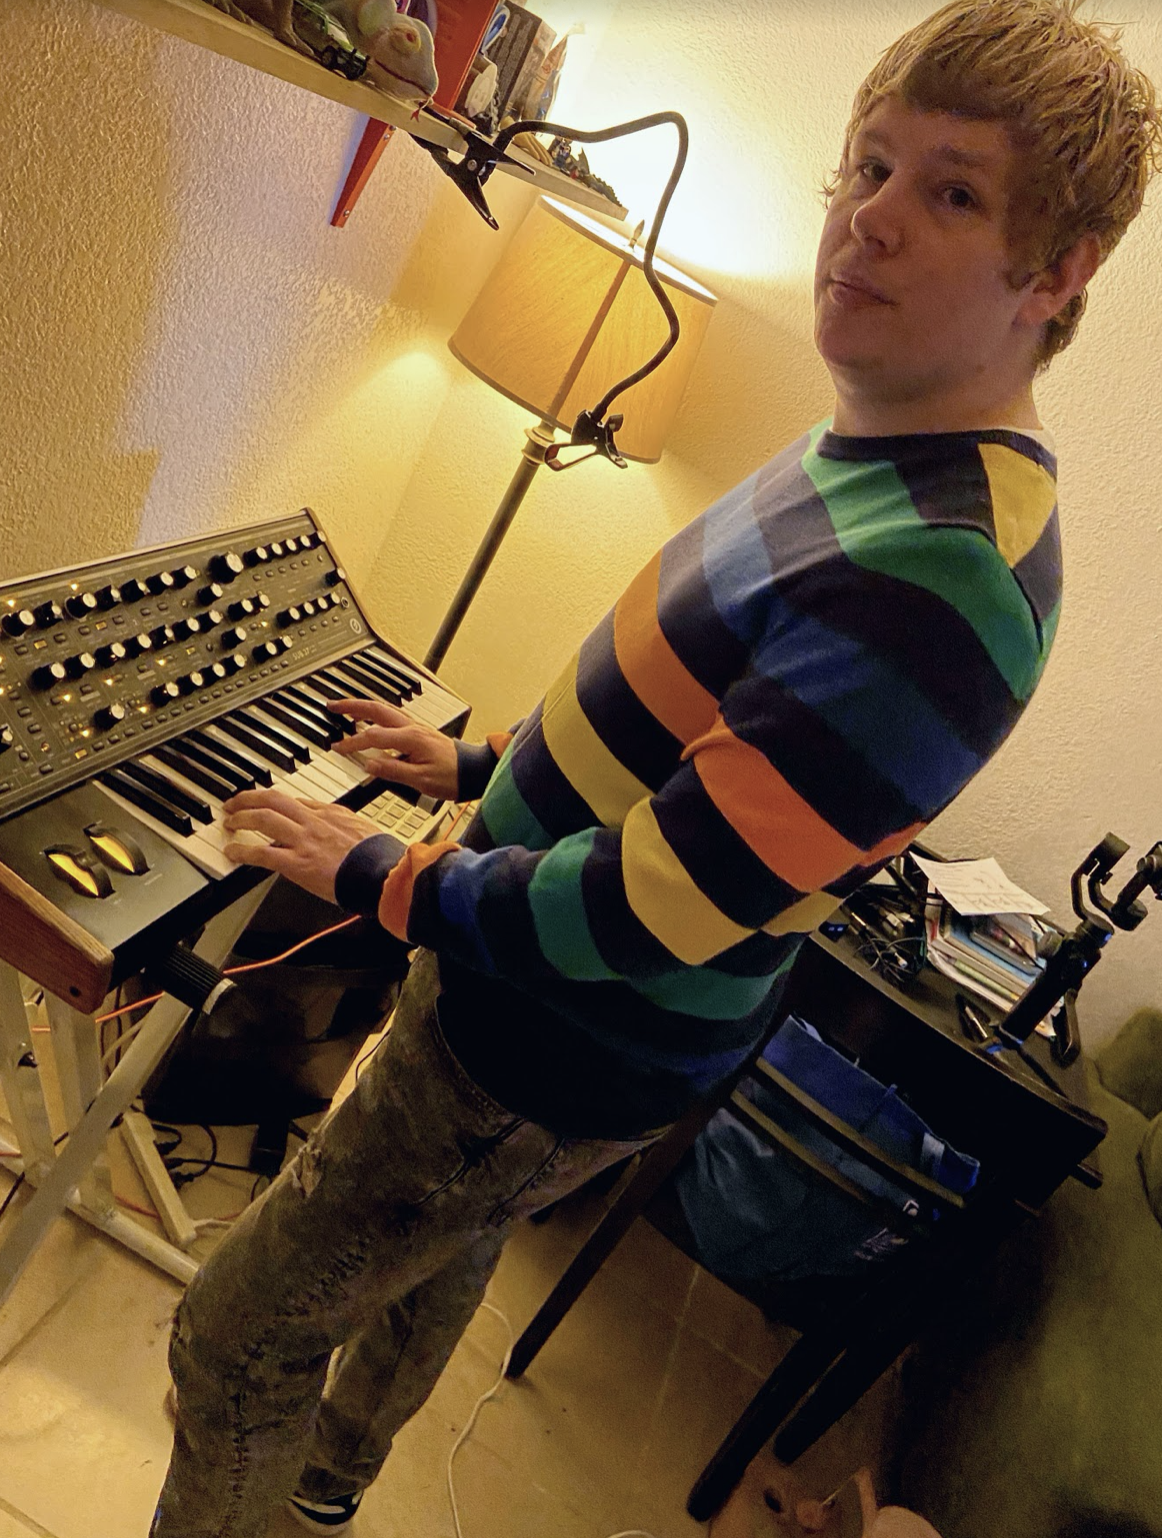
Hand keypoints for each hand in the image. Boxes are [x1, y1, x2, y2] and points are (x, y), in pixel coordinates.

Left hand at [221, 790, 380, 900]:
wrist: (382, 874)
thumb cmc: (380, 858)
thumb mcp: (366, 831)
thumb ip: (349, 828)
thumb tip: (343, 832)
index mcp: (333, 813)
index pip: (298, 801)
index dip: (277, 803)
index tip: (267, 806)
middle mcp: (315, 821)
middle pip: (274, 798)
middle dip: (249, 797)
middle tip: (235, 802)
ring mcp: (304, 840)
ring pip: (263, 818)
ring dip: (241, 818)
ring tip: (229, 822)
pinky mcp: (297, 863)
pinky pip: (263, 853)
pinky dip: (243, 851)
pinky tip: (232, 852)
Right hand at [327, 698, 458, 800]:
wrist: (473, 771)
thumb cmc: (452, 777)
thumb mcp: (421, 780)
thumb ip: (393, 771)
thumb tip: (369, 764)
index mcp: (411, 738)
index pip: (373, 736)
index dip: (352, 742)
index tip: (338, 749)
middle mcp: (413, 727)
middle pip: (376, 709)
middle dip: (352, 706)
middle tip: (332, 706)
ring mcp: (416, 727)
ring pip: (384, 709)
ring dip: (363, 706)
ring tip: (345, 708)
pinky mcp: (419, 731)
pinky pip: (392, 716)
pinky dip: (376, 713)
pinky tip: (370, 718)